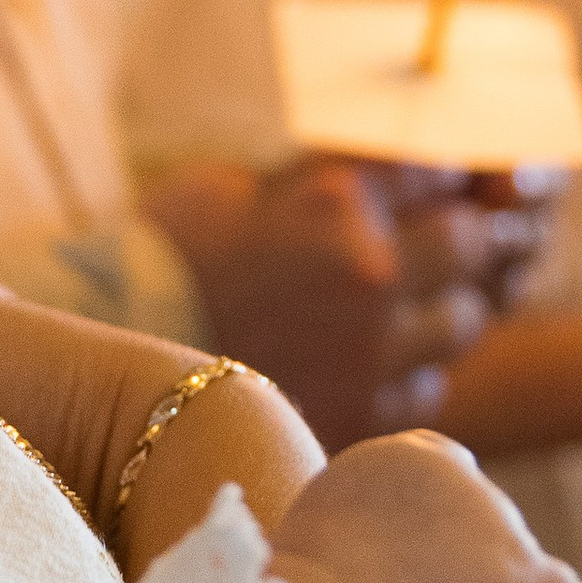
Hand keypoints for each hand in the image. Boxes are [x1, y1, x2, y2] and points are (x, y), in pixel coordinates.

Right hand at [156, 155, 457, 447]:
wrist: (109, 352)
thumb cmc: (171, 253)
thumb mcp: (250, 184)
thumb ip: (335, 179)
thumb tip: (421, 170)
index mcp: (337, 200)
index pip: (443, 169)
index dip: (459, 172)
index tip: (457, 181)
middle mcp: (368, 272)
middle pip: (473, 243)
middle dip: (471, 236)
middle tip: (457, 238)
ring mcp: (369, 350)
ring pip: (463, 322)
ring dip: (448, 306)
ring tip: (409, 305)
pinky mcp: (357, 413)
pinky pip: (427, 388)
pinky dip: (413, 371)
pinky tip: (374, 360)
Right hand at [272, 429, 581, 582]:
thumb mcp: (326, 558)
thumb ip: (368, 549)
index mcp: (378, 460)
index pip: (435, 481)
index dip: (441, 533)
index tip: (428, 575)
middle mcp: (436, 467)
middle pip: (479, 523)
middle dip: (476, 580)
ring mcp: (479, 516)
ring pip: (511, 565)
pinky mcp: (513, 570)